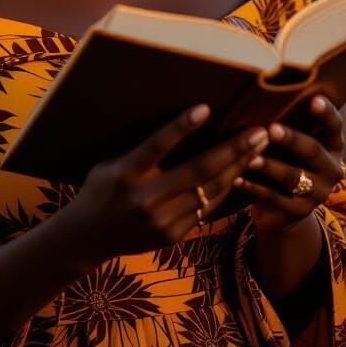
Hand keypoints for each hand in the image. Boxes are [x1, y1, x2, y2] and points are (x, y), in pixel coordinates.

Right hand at [63, 105, 268, 264]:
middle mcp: (145, 198)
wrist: (87, 237)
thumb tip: (182, 124)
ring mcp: (161, 221)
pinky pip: (206, 209)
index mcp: (125, 173)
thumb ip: (141, 150)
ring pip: (209, 190)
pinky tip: (241, 172)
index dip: (181, 127)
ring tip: (258, 148)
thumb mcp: (112, 162)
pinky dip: (225, 188)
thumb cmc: (101, 188)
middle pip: (197, 171)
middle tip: (258, 131)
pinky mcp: (172, 236)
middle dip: (232, 149)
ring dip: (237, 167)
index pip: (157, 145)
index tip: (206, 108)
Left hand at [234, 95, 344, 234]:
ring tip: (250, 158)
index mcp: (333, 145)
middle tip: (271, 128)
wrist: (282, 206)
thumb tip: (261, 93)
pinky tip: (237, 179)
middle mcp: (332, 169)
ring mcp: (318, 193)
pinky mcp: (300, 212)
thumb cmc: (284, 158)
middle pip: (313, 150)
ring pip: (293, 177)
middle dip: (291, 139)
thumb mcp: (290, 142)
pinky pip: (276, 198)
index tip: (314, 99)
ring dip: (270, 166)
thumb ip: (287, 122)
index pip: (335, 126)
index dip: (327, 112)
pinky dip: (254, 188)